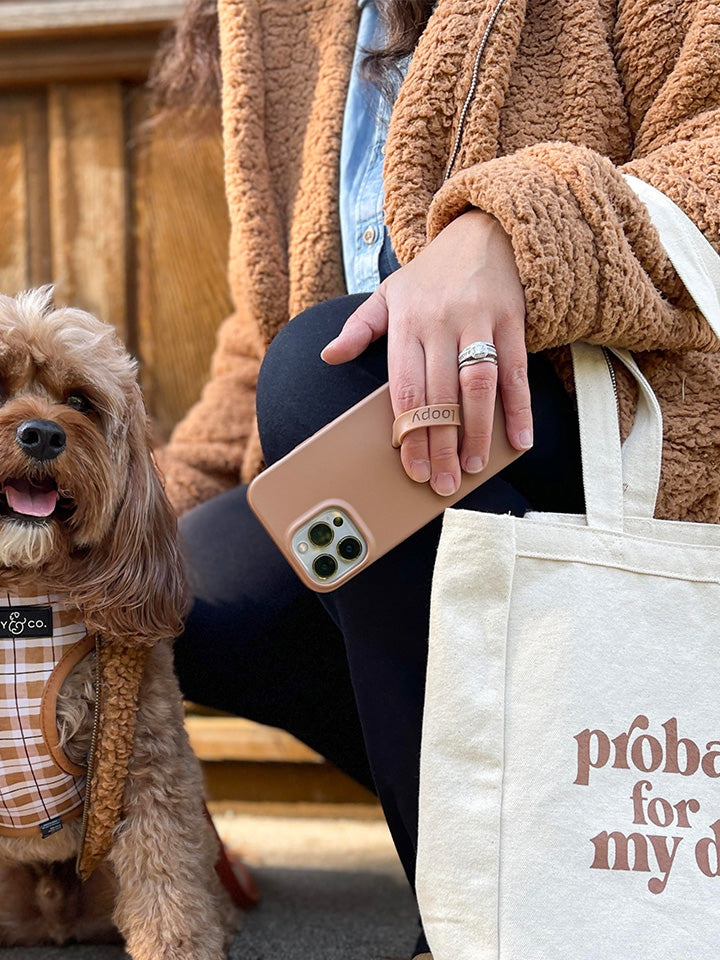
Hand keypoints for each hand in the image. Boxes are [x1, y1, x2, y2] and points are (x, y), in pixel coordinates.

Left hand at [321, 209, 531, 495]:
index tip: (410, 468)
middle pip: (439, 396)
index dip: (407, 433)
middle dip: (440, 445)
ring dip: (476, 432)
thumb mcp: (390, 292)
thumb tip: (329, 355)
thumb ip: (360, 328)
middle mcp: (441, 322)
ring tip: (474, 469)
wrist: (484, 230)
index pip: (405, 388)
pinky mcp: (512, 320)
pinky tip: (519, 441)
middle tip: (442, 485)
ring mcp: (478, 321)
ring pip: (476, 386)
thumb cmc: (433, 274)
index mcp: (407, 322)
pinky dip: (518, 408)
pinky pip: (515, 371)